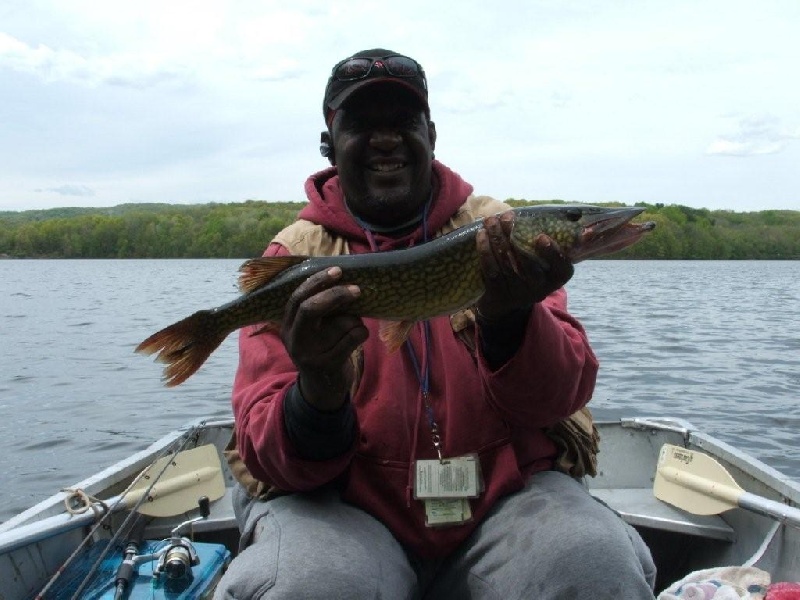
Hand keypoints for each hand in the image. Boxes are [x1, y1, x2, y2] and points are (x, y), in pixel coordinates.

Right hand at [281, 266, 368, 410]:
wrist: (322, 389)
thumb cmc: (322, 349)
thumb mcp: (311, 330)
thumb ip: (318, 308)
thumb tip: (341, 276)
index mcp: (287, 326)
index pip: (297, 298)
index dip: (317, 282)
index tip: (337, 270)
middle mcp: (294, 339)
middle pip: (311, 308)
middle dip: (336, 295)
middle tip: (356, 290)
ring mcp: (309, 354)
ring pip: (341, 323)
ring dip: (356, 321)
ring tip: (354, 328)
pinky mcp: (328, 365)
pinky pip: (353, 338)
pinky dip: (363, 333)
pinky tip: (360, 337)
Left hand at [475, 211, 573, 320]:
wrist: (507, 302)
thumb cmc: (528, 270)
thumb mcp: (543, 261)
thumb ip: (544, 241)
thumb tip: (536, 215)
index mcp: (555, 278)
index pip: (561, 267)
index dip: (552, 252)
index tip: (541, 237)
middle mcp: (539, 288)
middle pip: (527, 262)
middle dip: (514, 235)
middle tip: (506, 217)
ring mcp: (517, 293)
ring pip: (506, 263)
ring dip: (496, 238)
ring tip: (490, 221)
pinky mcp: (498, 294)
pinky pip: (491, 270)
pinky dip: (485, 250)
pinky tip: (482, 235)